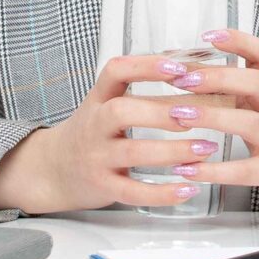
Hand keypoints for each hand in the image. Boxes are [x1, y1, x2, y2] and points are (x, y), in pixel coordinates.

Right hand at [0, 53, 231, 214]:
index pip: (116, 71)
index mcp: (98, 99)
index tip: (177, 66)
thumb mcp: (104, 104)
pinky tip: (188, 188)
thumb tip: (189, 69)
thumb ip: (139, 91)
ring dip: (172, 151)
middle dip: (161, 112)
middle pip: (122, 112)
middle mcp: (94, 125)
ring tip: (206, 149)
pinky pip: (134, 192)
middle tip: (197, 113)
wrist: (52, 170)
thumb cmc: (90, 132)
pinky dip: (162, 193)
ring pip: (133, 152)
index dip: (145, 66)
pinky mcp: (103, 187)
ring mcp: (97, 157)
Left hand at [158, 29, 258, 222]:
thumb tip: (182, 70)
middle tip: (183, 79)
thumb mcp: (258, 108)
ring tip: (179, 116)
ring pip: (250, 123)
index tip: (209, 35)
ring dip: (213, 117)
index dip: (239, 41)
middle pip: (257, 83)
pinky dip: (213, 170)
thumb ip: (229, 90)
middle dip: (219, 77)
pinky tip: (187, 169)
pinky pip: (243, 170)